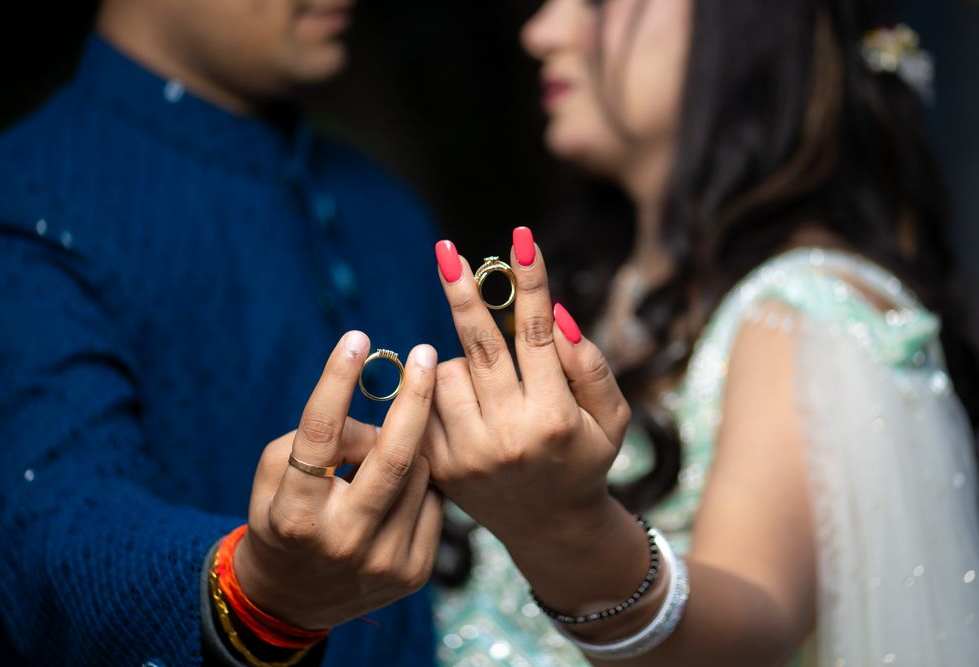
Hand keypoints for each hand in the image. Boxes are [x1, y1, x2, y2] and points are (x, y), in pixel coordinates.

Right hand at [232, 332, 442, 629]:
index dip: (338, 381)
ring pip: (418, 472)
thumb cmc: (281, 516)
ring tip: (388, 444)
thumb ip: (317, 437)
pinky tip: (399, 483)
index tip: (357, 337)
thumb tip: (378, 415)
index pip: (321, 436)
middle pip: (393, 457)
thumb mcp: (275, 475)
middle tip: (425, 354)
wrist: (292, 599)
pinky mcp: (413, 572)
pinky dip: (419, 481)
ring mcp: (384, 561)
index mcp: (295, 515)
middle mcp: (342, 540)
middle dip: (415, 398)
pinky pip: (432, 501)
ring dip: (408, 444)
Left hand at [426, 230, 631, 546]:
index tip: (521, 238)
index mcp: (553, 419)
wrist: (550, 527)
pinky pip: (427, 403)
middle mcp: (506, 436)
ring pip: (447, 371)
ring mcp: (467, 454)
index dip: (529, 282)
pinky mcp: (438, 466)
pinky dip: (444, 392)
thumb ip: (590, 365)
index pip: (535, 335)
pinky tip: (468, 408)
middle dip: (462, 292)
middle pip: (478, 345)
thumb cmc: (585, 459)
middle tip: (445, 252)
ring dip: (466, 363)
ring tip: (490, 388)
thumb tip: (553, 312)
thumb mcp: (611, 418)